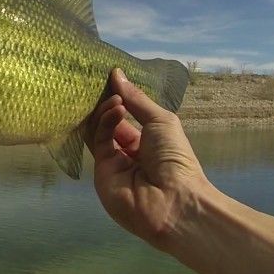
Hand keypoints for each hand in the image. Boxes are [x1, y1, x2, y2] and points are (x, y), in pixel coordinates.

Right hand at [87, 68, 207, 247]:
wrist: (174, 201)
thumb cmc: (175, 158)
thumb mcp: (161, 121)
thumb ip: (137, 99)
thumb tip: (116, 72)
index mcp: (144, 142)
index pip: (124, 117)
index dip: (118, 98)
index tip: (111, 78)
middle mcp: (126, 153)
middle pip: (107, 123)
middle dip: (107, 102)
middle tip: (105, 84)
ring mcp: (111, 163)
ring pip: (98, 130)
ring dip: (106, 110)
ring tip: (116, 99)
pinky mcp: (100, 171)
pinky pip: (98, 142)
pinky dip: (105, 122)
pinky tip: (117, 109)